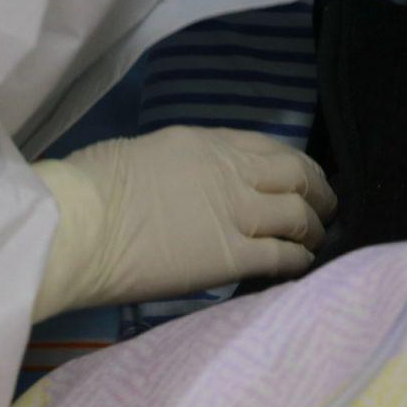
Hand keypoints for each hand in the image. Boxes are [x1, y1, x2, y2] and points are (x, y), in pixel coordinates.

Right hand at [30, 126, 336, 321]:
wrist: (81, 224)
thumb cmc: (93, 186)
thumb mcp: (148, 152)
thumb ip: (186, 165)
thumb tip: (197, 184)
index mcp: (207, 142)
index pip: (268, 146)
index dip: (292, 163)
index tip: (300, 176)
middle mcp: (232, 172)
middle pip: (296, 175)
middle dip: (317, 190)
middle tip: (325, 205)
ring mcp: (235, 214)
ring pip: (298, 215)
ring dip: (313, 227)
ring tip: (316, 237)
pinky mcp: (231, 258)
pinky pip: (282, 256)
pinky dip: (299, 259)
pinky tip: (302, 264)